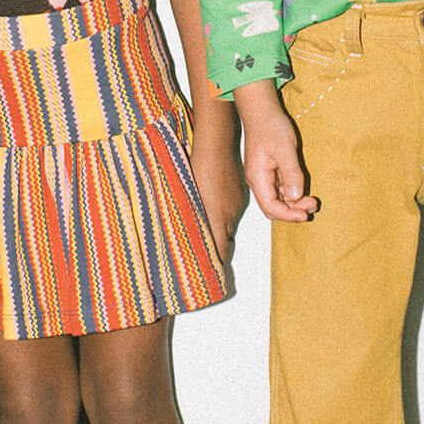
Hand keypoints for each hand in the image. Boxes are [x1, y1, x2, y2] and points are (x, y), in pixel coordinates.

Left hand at [189, 133, 247, 260]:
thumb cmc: (198, 168)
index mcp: (217, 217)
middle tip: (203, 258)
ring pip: (229, 226)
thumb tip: (184, 238)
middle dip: (216, 250)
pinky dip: (224, 216)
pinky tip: (212, 208)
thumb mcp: (189, 196)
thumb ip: (190, 221)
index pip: (220, 251)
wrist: (216, 144)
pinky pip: (232, 212)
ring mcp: (237, 204)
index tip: (211, 279)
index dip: (215, 267)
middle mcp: (230, 215)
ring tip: (205, 234)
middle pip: (225, 241)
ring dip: (219, 231)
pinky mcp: (239, 194)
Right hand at [234, 80, 318, 221]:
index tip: (305, 215)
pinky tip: (304, 189)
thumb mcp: (284, 148)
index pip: (270, 207)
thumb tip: (296, 196)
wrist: (262, 110)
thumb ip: (291, 173)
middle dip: (293, 211)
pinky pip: (280, 189)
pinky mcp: (270, 171)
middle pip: (273, 208)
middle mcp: (258, 181)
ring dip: (295, 203)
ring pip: (278, 200)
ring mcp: (263, 177)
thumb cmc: (271, 126)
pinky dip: (292, 193)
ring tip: (312, 200)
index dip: (288, 216)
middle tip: (313, 204)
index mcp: (258, 177)